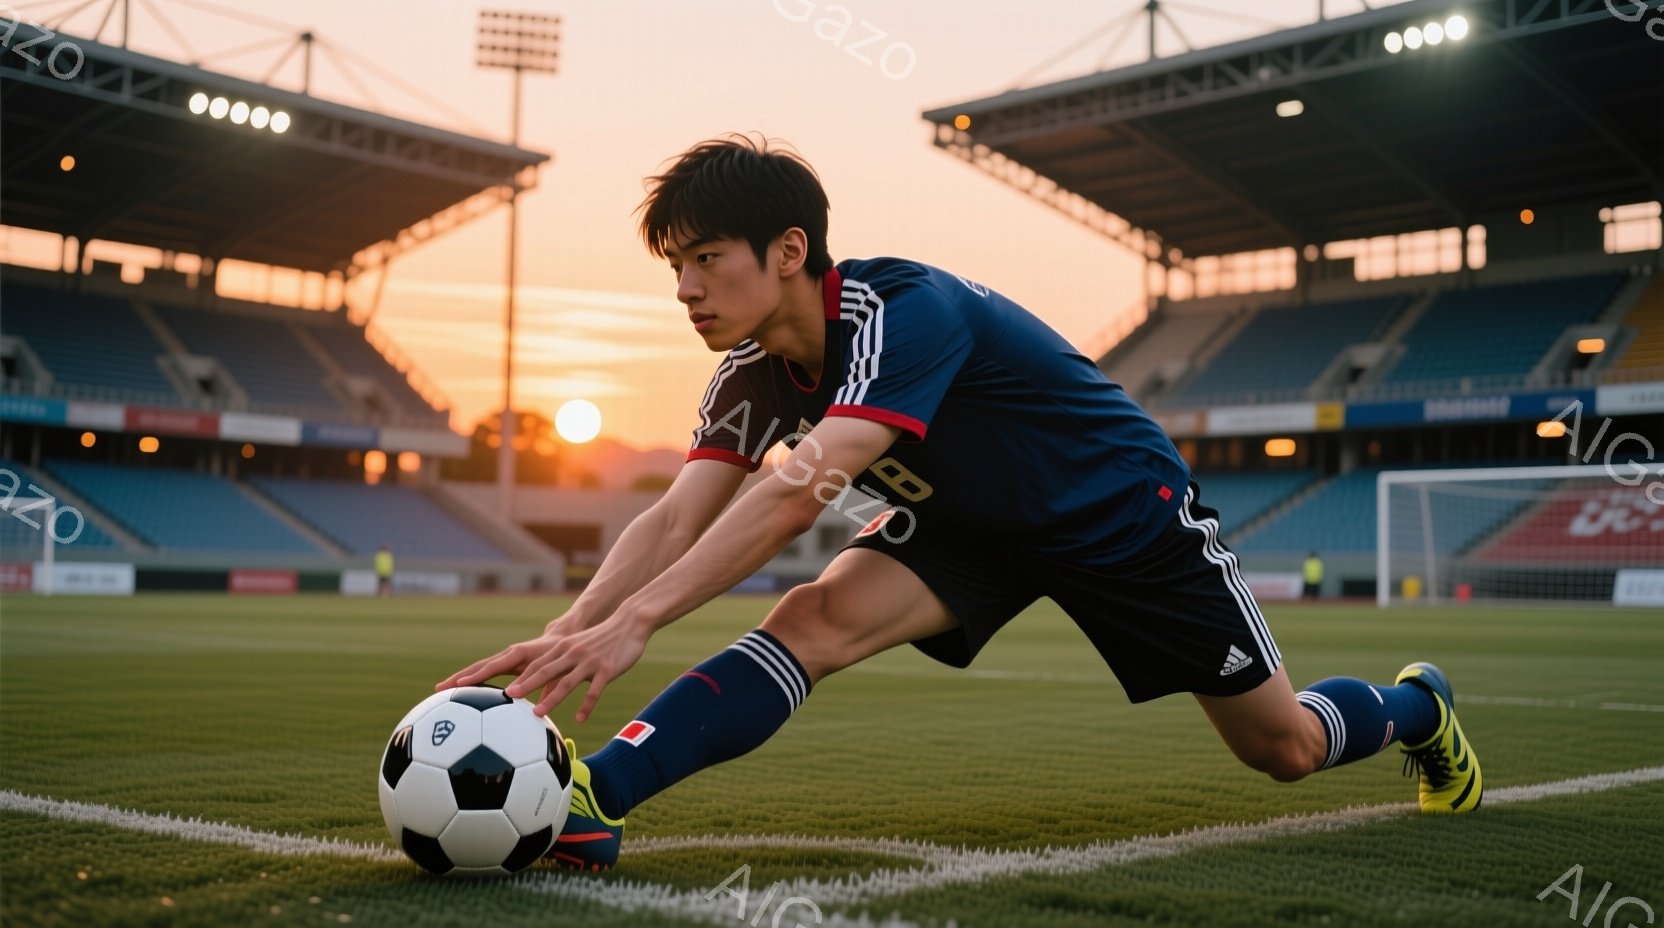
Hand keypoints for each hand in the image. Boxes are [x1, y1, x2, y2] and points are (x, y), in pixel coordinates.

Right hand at [436, 610, 589, 691]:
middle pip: (478, 666)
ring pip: (478, 668)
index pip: (492, 667)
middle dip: (458, 677)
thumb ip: (546, 688)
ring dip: (460, 677)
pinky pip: (484, 671)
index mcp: (518, 655)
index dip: (476, 676)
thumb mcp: (554, 673)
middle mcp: (507, 655)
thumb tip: (538, 709)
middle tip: (439, 688)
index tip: (459, 685)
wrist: (561, 639)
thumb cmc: (559, 657)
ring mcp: (504, 658)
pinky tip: (458, 692)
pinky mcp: (504, 663)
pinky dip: (470, 678)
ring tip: (440, 689)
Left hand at [505, 614, 650, 720]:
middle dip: (526, 685)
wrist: (629, 623)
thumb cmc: (603, 638)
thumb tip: (547, 679)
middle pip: (546, 671)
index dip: (521, 677)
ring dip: (551, 699)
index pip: (538, 664)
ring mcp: (590, 662)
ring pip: (567, 683)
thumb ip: (563, 660)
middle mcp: (573, 654)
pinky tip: (580, 719)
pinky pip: (594, 691)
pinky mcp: (607, 670)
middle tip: (508, 696)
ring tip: (537, 713)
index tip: (504, 689)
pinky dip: (586, 706)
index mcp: (564, 648)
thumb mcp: (579, 645)